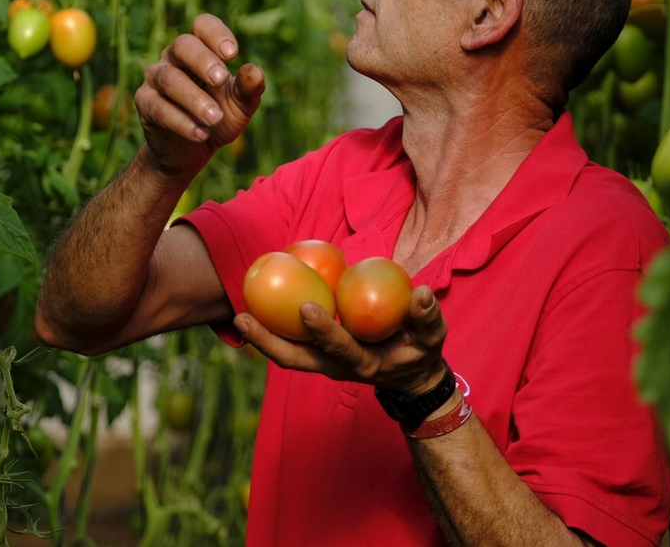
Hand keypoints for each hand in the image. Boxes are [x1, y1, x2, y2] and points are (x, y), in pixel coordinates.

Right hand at [135, 14, 264, 177]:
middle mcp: (174, 57)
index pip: (203, 25)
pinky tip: (201, 134)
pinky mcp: (145, 103)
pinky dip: (181, 122)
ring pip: (170, 79)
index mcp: (200, 48)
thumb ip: (248, 88)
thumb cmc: (218, 117)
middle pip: (183, 45)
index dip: (216, 34)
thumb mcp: (240, 105)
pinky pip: (159, 107)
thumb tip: (255, 71)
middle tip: (220, 80)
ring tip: (215, 118)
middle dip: (202, 60)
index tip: (232, 54)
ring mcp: (155, 78)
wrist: (192, 150)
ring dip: (194, 98)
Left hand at [234, 285, 448, 395]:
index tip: (307, 308)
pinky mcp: (318, 354)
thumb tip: (422, 293)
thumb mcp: (433, 336)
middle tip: (243, 317)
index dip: (324, 332)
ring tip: (237, 314)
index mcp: (364, 362)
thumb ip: (427, 317)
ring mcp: (323, 362)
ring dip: (261, 337)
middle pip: (295, 358)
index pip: (341, 349)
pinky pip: (290, 343)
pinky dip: (272, 328)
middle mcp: (336, 366)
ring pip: (286, 353)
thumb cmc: (422, 351)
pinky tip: (256, 305)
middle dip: (268, 341)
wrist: (411, 376)